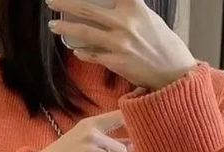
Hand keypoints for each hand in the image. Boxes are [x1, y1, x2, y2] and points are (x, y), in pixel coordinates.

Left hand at [47, 0, 196, 89]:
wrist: (172, 73)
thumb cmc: (164, 44)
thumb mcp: (150, 18)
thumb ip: (130, 11)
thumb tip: (111, 7)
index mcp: (135, 7)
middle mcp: (124, 23)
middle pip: (88, 9)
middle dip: (66, 3)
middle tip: (51, 1)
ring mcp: (118, 44)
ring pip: (85, 33)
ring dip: (66, 28)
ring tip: (53, 25)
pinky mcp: (115, 62)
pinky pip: (92, 54)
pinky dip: (83, 51)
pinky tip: (75, 49)